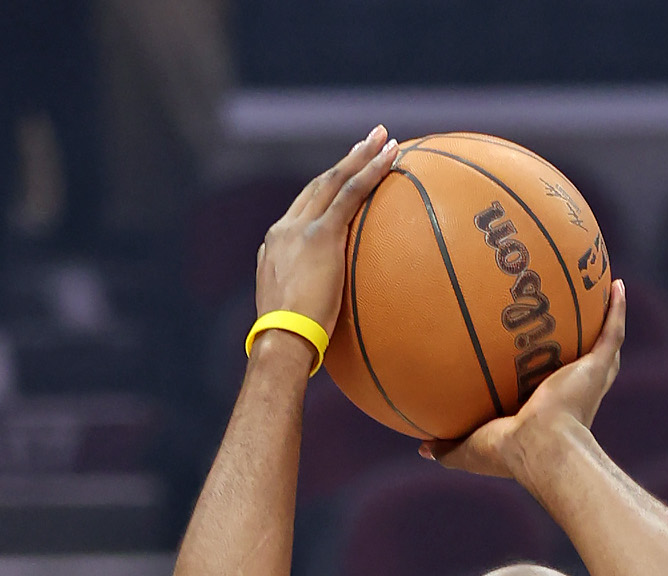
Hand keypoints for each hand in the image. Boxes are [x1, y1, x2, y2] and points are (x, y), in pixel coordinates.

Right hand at [252, 126, 396, 347]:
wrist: (280, 341)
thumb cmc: (291, 344)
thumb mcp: (294, 313)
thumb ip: (306, 296)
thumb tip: (323, 305)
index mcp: (277, 243)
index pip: (306, 206)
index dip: (327, 187)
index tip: (346, 174)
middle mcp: (286, 228)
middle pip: (320, 184)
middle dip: (346, 160)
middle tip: (371, 140)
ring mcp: (301, 228)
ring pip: (335, 180)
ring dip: (361, 156)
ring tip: (385, 139)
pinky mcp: (321, 235)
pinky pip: (350, 194)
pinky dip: (370, 171)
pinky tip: (390, 157)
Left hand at [430, 277, 625, 478]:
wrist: (541, 449)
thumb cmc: (507, 453)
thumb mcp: (469, 449)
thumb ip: (447, 447)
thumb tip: (420, 448)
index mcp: (544, 411)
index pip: (542, 385)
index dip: (539, 371)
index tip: (528, 351)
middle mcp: (571, 393)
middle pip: (577, 361)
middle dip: (575, 340)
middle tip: (568, 315)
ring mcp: (589, 380)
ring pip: (602, 345)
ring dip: (604, 319)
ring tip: (601, 290)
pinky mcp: (598, 368)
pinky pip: (612, 332)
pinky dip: (617, 309)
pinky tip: (617, 283)